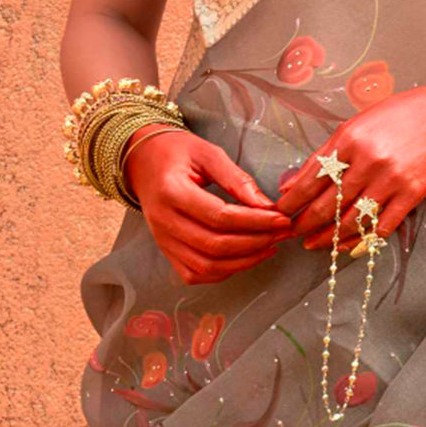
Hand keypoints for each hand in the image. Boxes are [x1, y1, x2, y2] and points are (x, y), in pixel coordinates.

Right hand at [123, 126, 295, 284]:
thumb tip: (267, 206)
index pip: (219, 216)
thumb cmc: (178, 152)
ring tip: (270, 246)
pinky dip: (223, 272)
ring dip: (243, 262)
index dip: (254, 221)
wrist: (143, 161)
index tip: (281, 218)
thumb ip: (237, 178)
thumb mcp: (208, 153)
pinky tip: (245, 258)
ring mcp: (162, 241)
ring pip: (205, 266)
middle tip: (282, 233)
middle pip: (214, 246)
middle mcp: (163, 222)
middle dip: (255, 243)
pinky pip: (194, 274)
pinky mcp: (165, 251)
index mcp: (171, 192)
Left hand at [274, 75, 425, 251]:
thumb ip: (326, 154)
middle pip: (328, 204)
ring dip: (328, 237)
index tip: (280, 212)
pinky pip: (380, 226)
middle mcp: (368, 161)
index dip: (292, 201)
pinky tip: (346, 246)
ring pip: (351, 220)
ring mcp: (390, 180)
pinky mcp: (410, 195)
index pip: (311, 179)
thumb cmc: (398, 116)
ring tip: (313, 243)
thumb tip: (293, 182)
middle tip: (290, 233)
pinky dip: (361, 241)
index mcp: (349, 139)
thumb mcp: (356, 125)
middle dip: (304, 223)